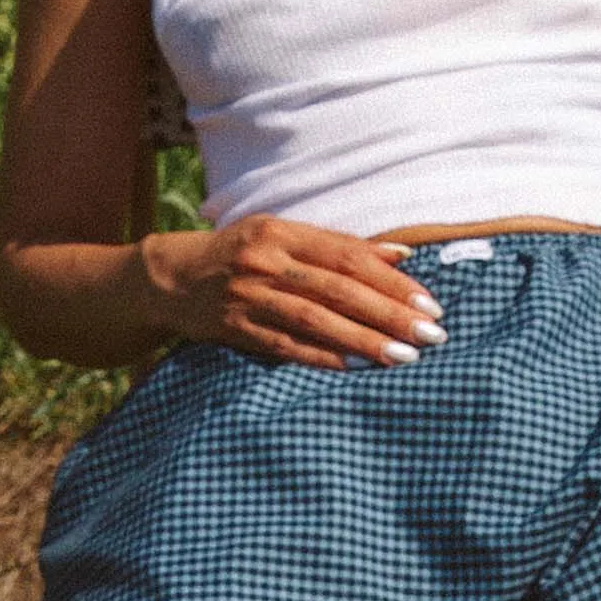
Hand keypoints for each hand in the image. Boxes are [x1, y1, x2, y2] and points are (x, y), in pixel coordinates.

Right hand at [145, 219, 447, 371]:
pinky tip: (355, 368)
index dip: (391, 281)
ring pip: (315, 319)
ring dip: (363, 339)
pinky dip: (322, 357)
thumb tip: (403, 255)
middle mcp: (264, 260)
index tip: (428, 302)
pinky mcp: (233, 328)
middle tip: (431, 334)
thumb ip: (339, 246)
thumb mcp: (282, 237)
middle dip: (389, 313)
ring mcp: (247, 295)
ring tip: (404, 356)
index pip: (348, 255)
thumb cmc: (240, 254)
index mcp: (281, 231)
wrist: (170, 278)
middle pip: (338, 288)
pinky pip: (284, 345)